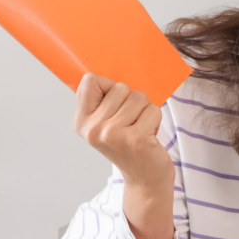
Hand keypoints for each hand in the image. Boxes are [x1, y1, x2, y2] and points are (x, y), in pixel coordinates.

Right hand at [73, 74, 174, 238]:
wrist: (146, 179)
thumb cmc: (130, 146)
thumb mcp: (107, 123)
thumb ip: (104, 99)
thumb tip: (112, 58)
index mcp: (82, 121)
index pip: (90, 80)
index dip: (109, 88)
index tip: (115, 107)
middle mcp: (94, 129)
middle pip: (119, 88)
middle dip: (132, 102)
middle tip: (132, 125)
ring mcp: (114, 135)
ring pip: (138, 97)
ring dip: (145, 112)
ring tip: (141, 130)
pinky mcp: (136, 139)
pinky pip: (152, 110)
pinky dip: (156, 120)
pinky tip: (150, 137)